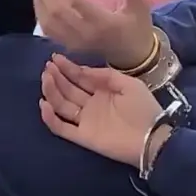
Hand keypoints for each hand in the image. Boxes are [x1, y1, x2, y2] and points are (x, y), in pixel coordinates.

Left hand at [34, 0, 154, 68]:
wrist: (134, 57)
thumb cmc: (137, 28)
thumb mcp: (139, 5)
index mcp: (102, 23)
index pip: (75, 3)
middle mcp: (85, 34)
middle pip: (56, 12)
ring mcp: (75, 42)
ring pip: (48, 23)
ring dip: (39, 2)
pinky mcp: (70, 46)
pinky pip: (48, 31)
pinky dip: (41, 15)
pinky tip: (41, 1)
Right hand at [40, 54, 163, 165]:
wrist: (152, 137)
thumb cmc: (143, 108)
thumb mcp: (129, 84)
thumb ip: (106, 76)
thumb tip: (82, 69)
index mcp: (103, 91)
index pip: (80, 77)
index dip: (68, 68)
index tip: (55, 58)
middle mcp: (91, 104)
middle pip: (68, 89)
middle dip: (57, 77)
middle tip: (47, 67)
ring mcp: (86, 121)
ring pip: (62, 105)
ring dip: (52, 91)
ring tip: (46, 78)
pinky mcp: (82, 136)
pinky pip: (61, 128)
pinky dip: (50, 118)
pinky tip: (44, 104)